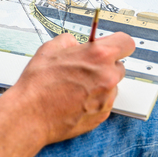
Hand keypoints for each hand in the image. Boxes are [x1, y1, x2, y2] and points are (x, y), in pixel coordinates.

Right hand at [6, 32, 134, 144]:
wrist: (31, 114)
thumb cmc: (38, 84)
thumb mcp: (50, 49)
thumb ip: (69, 41)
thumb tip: (75, 43)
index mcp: (98, 56)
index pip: (126, 42)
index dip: (118, 42)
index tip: (112, 46)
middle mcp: (107, 77)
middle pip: (119, 66)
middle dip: (106, 65)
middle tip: (85, 69)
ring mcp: (107, 98)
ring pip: (111, 85)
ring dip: (100, 84)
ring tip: (76, 87)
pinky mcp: (102, 115)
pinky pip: (105, 102)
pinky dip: (94, 100)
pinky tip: (76, 99)